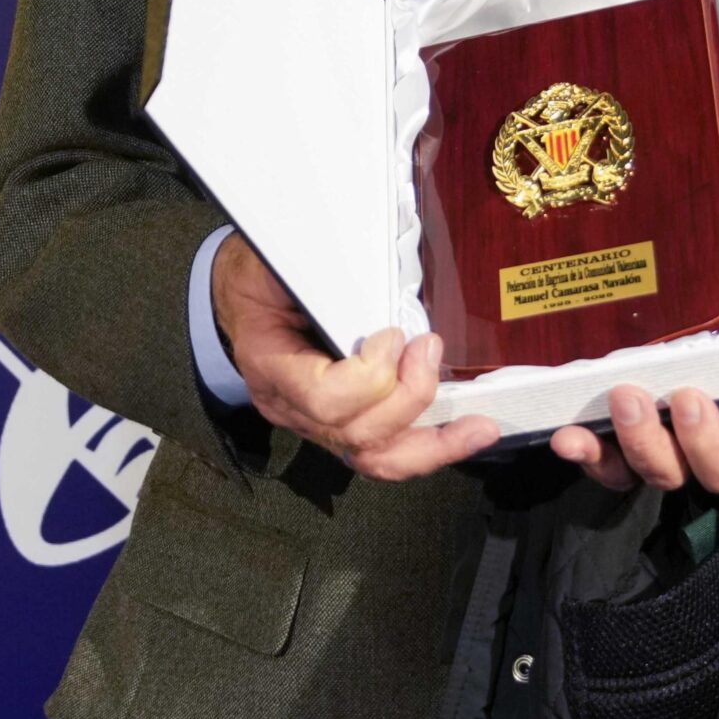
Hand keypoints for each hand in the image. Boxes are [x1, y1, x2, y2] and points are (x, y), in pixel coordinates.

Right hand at [209, 233, 499, 479]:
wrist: (239, 296)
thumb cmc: (257, 274)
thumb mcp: (273, 261)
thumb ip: (316, 271)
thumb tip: (371, 272)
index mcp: (269, 364)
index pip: (322, 398)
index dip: (368, 375)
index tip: (393, 335)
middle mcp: (290, 408)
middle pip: (356, 433)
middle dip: (407, 397)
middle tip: (429, 350)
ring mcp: (315, 424)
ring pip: (375, 457)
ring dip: (433, 444)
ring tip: (478, 427)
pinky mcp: (342, 425)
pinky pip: (385, 453)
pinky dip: (429, 447)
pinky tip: (467, 435)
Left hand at [550, 382, 718, 492]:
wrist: (706, 331)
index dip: (710, 442)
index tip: (694, 397)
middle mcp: (695, 455)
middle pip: (675, 474)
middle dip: (653, 441)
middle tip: (633, 397)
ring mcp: (652, 450)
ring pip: (633, 471)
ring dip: (610, 447)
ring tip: (589, 417)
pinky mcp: (612, 438)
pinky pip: (598, 458)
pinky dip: (580, 450)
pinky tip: (561, 434)